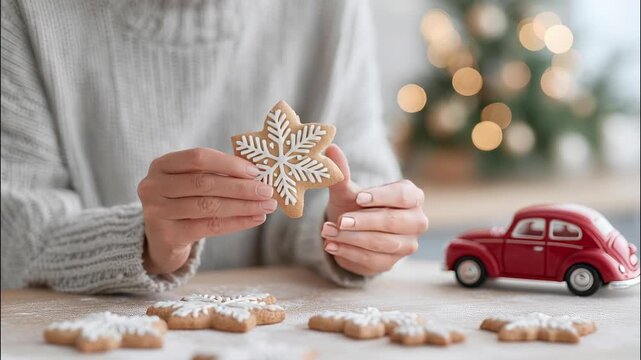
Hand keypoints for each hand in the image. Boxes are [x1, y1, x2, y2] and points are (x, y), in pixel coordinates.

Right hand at [137, 148, 276, 273]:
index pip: (198, 158)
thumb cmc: (184, 202)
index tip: (256, 171)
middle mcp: (153, 186)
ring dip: (243, 206)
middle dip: (241, 187)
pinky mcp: (167, 235)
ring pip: (209, 206)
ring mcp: (157, 212)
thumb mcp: (193, 182)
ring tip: (267, 205)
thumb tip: (257, 172)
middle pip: (204, 183)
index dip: (228, 163)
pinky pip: (209, 227)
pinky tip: (255, 219)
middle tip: (267, 190)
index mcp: (162, 165)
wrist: (162, 239)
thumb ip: (217, 173)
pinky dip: (237, 222)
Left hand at [322, 145, 427, 275]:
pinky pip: (373, 261)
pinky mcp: (392, 263)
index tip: (358, 198)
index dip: (381, 197)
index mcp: (412, 196)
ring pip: (384, 244)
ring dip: (353, 239)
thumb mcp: (347, 190)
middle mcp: (416, 220)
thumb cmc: (356, 205)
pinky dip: (349, 253)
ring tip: (327, 232)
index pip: (403, 196)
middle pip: (394, 223)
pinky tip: (331, 246)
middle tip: (339, 220)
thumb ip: (341, 173)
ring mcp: (407, 244)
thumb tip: (331, 147)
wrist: (353, 230)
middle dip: (364, 222)